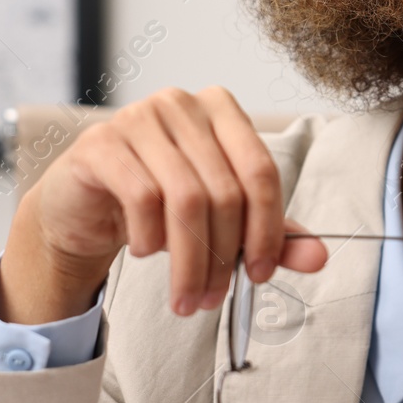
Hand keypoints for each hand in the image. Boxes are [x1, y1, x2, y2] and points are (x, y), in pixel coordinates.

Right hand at [0, 86, 328, 323]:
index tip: (260, 273)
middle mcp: (181, 104)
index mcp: (221, 110)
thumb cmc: (159, 205)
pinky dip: (150, 238)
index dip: (267, 229)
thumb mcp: (221, 221)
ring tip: (186, 296)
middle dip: (224, 257)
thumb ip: (271, 234)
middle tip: (215, 298)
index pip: (260, 170)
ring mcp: (138, 118)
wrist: (84, 205)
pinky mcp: (101, 144)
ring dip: (190, 261)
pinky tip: (147, 252)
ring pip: (185, 199)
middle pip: (224, 190)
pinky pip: (141, 197)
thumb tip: (318, 256)